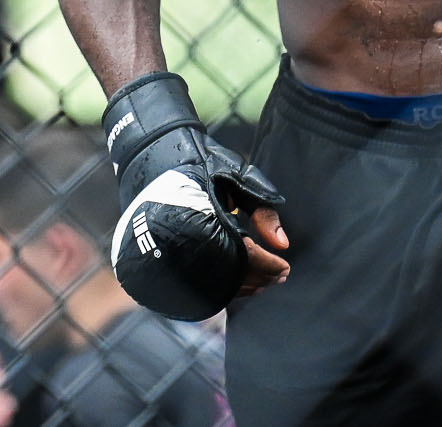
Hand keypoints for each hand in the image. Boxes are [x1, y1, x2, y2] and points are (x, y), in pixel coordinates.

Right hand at [103, 72, 287, 319]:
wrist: (156, 155)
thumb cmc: (203, 164)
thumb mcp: (240, 179)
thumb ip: (263, 210)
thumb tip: (282, 245)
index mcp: (207, 220)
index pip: (245, 258)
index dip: (268, 266)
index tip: (285, 267)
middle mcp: (188, 241)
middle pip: (232, 278)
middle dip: (260, 279)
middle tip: (280, 276)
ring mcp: (174, 252)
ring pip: (215, 286)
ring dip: (243, 286)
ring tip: (264, 281)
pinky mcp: (164, 259)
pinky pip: (198, 284)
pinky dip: (222, 287)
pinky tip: (238, 283)